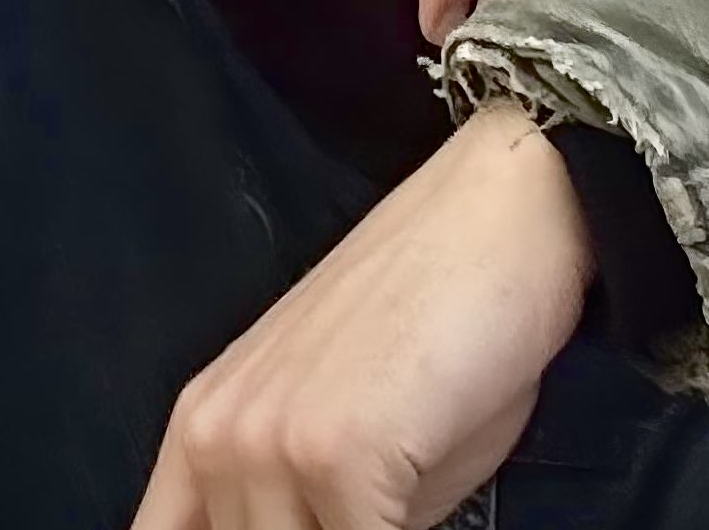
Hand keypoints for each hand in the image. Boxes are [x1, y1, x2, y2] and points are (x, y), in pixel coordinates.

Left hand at [129, 97, 593, 529]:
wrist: (506, 210)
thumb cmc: (446, 317)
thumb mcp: (345, 438)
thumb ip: (307, 515)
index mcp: (203, 426)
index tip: (300, 516)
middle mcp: (216, 434)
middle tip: (370, 505)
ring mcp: (271, 442)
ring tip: (397, 500)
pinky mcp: (337, 453)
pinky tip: (422, 502)